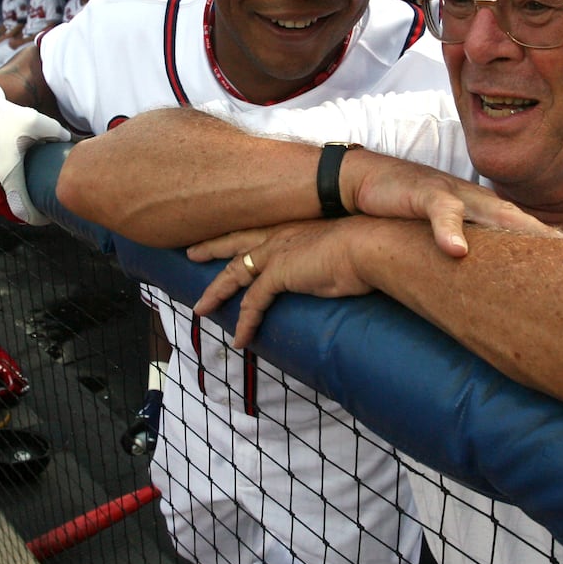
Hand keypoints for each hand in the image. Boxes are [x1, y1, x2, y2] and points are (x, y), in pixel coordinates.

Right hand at [0, 74, 71, 224]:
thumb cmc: (2, 115)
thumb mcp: (34, 119)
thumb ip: (56, 131)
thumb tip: (68, 140)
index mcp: (7, 175)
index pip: (23, 211)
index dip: (37, 218)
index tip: (46, 216)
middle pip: (7, 213)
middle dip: (23, 214)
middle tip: (36, 209)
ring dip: (5, 209)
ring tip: (18, 203)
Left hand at [188, 219, 380, 346]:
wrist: (372, 243)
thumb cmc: (369, 244)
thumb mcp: (345, 246)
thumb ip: (332, 254)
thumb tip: (340, 267)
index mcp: (295, 224)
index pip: (259, 229)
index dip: (242, 234)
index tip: (225, 236)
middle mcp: (280, 234)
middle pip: (235, 243)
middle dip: (211, 248)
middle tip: (191, 252)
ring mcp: (276, 253)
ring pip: (234, 274)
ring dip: (216, 293)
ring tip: (201, 308)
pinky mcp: (278, 274)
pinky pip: (252, 303)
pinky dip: (245, 322)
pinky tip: (240, 339)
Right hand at [344, 152, 551, 255]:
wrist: (372, 180)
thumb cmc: (414, 212)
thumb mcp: (446, 234)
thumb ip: (471, 253)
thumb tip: (493, 286)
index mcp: (486, 214)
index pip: (527, 231)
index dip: (554, 247)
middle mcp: (478, 203)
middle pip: (523, 222)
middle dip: (553, 240)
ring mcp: (454, 196)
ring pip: (493, 213)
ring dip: (516, 232)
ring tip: (539, 257)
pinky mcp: (424, 194)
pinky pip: (441, 212)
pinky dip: (449, 230)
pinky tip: (456, 250)